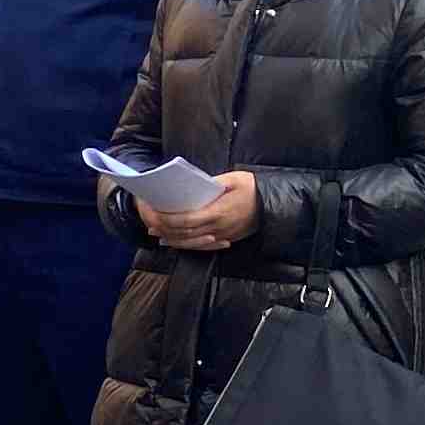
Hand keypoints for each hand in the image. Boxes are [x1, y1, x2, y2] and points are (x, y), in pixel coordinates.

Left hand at [140, 170, 261, 251]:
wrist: (274, 204)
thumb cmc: (254, 188)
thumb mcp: (234, 178)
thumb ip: (212, 182)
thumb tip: (193, 184)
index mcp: (218, 212)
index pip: (186, 219)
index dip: (168, 219)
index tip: (155, 213)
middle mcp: (218, 227)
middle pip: (185, 233)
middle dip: (166, 229)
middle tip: (150, 222)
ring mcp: (223, 235)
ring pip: (192, 242)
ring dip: (172, 238)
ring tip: (158, 232)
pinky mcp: (226, 238)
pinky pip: (202, 246)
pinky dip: (186, 244)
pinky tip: (175, 240)